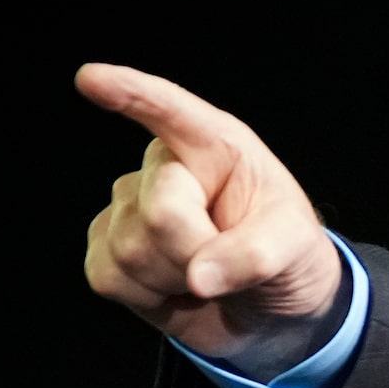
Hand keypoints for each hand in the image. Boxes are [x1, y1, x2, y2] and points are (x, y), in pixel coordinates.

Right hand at [78, 64, 343, 373]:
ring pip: (130, 250)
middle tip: (230, 262)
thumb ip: (256, 256)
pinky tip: (173, 288)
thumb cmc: (288, 258)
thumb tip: (199, 277)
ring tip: (205, 272)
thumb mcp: (297, 248)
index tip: (91, 78)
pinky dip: (146, 297)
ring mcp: (130, 208)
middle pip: (161, 212)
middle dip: (197, 251)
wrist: (272, 310)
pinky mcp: (107, 249)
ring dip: (174, 278)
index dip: (130, 92)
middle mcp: (166, 169)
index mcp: (215, 147)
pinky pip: (107, 276)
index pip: (169, 111)